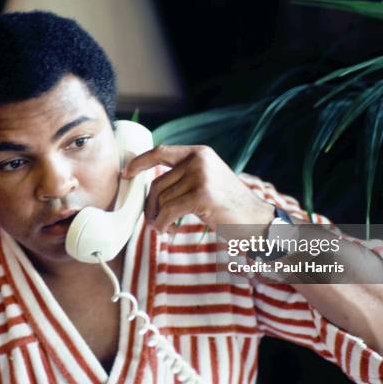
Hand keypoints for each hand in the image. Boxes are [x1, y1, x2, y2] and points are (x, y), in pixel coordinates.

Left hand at [122, 144, 274, 232]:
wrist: (256, 220)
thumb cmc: (229, 206)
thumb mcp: (207, 181)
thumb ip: (184, 177)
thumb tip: (151, 189)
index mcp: (199, 153)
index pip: (161, 151)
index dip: (140, 162)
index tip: (126, 173)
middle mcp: (199, 160)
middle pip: (157, 183)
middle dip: (150, 205)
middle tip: (153, 221)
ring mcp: (201, 176)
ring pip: (162, 199)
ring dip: (158, 218)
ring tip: (165, 228)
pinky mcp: (202, 195)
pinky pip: (168, 211)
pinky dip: (163, 224)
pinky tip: (168, 231)